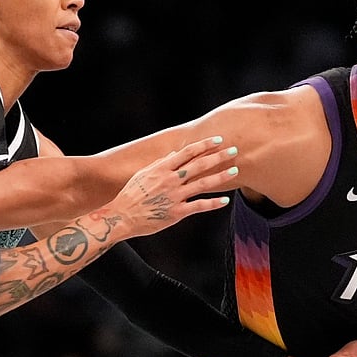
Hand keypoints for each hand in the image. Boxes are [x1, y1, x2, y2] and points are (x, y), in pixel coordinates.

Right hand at [109, 137, 238, 237]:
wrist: (122, 216)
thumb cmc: (131, 195)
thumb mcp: (143, 174)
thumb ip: (161, 163)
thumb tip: (175, 154)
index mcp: (162, 168)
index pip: (187, 152)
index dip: (204, 145)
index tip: (218, 139)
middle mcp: (170, 180)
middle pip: (199, 165)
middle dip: (218, 156)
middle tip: (234, 150)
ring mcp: (174, 196)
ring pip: (203, 183)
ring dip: (221, 176)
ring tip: (235, 170)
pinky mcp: (177, 212)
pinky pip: (199, 206)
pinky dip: (213, 203)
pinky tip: (225, 200)